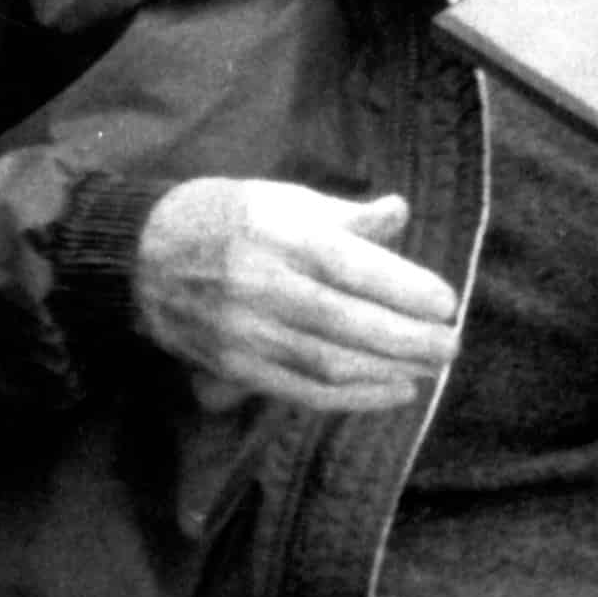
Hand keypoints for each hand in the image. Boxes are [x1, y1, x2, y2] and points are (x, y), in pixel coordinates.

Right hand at [134, 181, 459, 413]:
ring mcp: (249, 333)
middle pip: (346, 323)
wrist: (145, 257)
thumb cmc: (231, 217)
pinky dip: (352, 397)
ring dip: (387, 371)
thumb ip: (346, 215)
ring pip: (327, 362)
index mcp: (284, 237)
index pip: (354, 267)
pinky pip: (301, 390)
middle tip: (451, 344)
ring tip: (431, 369)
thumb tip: (399, 213)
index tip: (447, 302)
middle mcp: (266, 288)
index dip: (404, 288)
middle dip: (407, 339)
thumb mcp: (287, 199)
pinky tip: (392, 391)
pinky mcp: (236, 368)